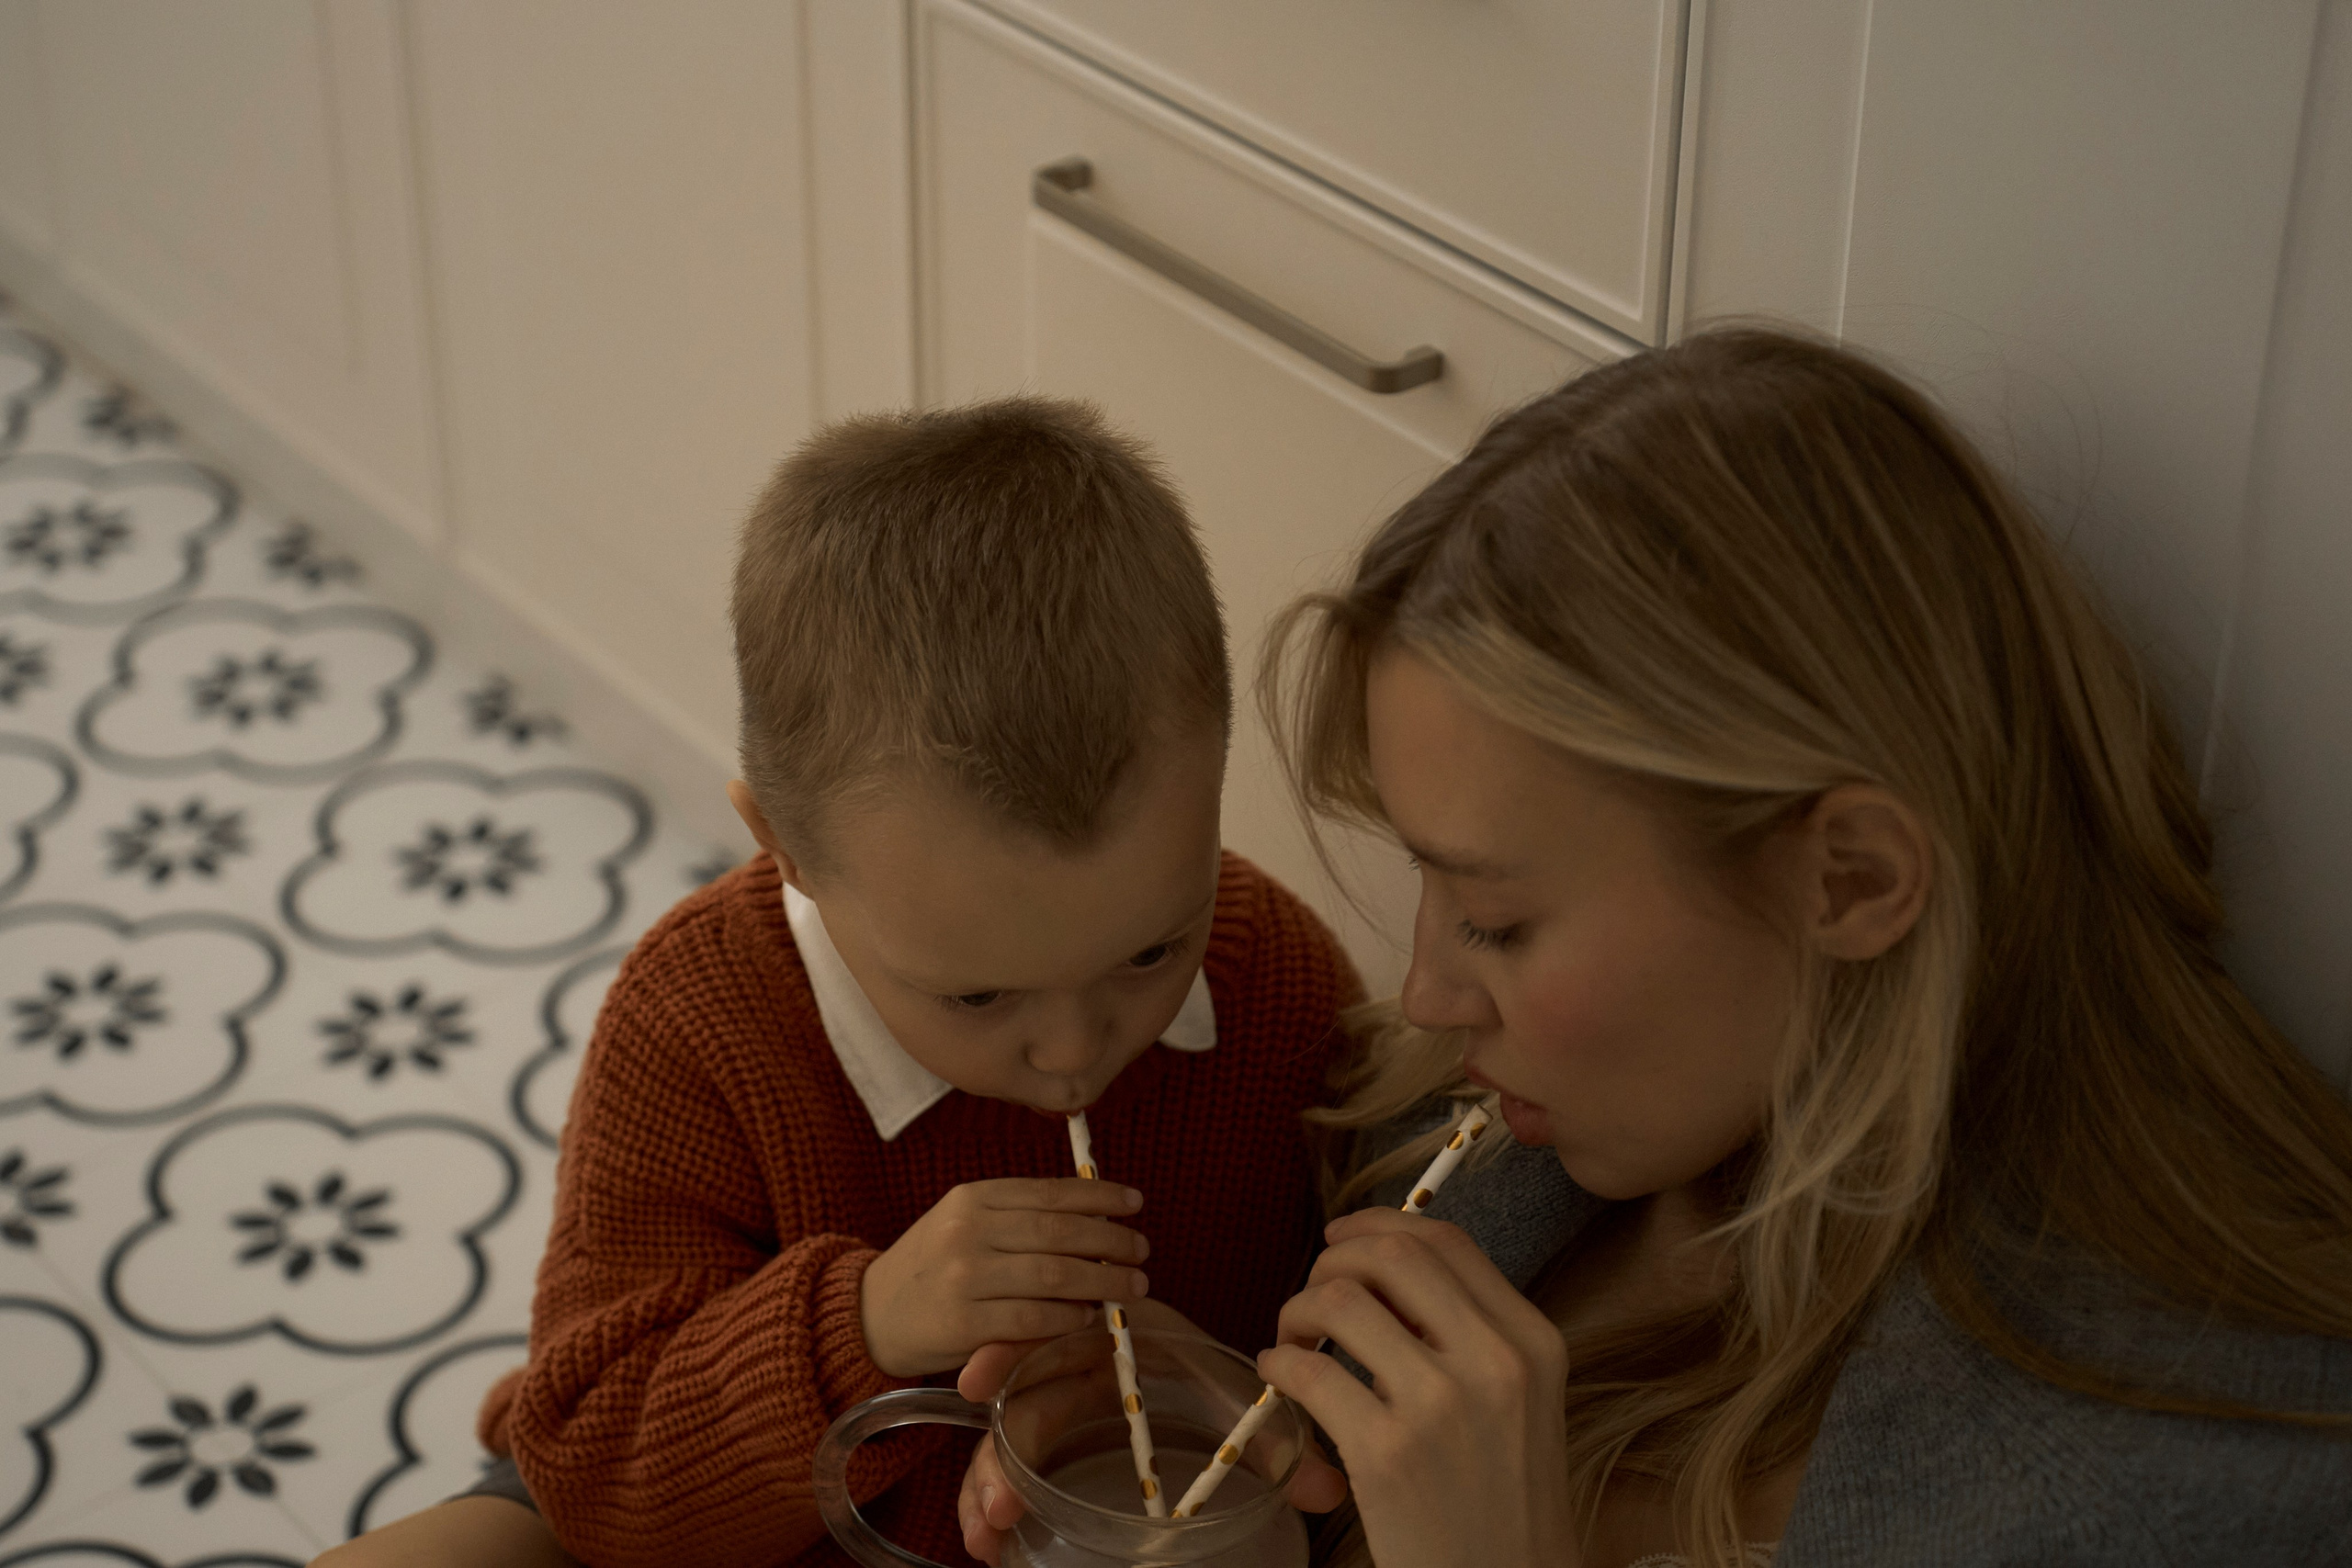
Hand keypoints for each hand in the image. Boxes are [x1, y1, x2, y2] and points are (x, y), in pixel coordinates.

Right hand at [860, 1178, 1150, 1378]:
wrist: (871, 1313)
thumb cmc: (934, 1267)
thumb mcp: (967, 1224)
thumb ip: (1019, 1218)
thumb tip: (1098, 1218)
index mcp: (974, 1196)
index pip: (1050, 1191)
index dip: (1100, 1195)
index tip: (1134, 1202)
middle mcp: (969, 1229)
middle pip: (1059, 1231)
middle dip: (1111, 1241)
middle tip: (1142, 1251)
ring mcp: (964, 1275)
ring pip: (1053, 1274)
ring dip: (1102, 1281)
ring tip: (1131, 1287)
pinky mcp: (962, 1322)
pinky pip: (1031, 1318)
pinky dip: (1068, 1317)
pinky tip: (1088, 1316)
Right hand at [955, 1299, 1347, 1565]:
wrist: (1204, 1381)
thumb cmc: (1215, 1378)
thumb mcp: (1238, 1401)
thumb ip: (1280, 1445)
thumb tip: (1330, 1492)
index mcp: (1113, 1340)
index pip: (1052, 1335)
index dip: (1008, 1353)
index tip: (979, 1379)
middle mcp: (1073, 1372)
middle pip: (1020, 1407)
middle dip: (999, 1455)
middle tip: (995, 1508)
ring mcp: (1057, 1413)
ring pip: (1006, 1446)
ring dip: (987, 1487)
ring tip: (985, 1537)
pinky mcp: (1049, 1449)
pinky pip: (1010, 1470)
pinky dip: (992, 1500)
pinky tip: (989, 1542)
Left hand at [1257, 1209, 1576, 1567]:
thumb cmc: (1502, 1502)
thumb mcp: (1519, 1402)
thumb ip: (1469, 1335)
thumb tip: (1379, 1275)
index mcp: (1532, 1341)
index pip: (1446, 1240)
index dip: (1379, 1225)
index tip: (1341, 1240)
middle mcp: (1495, 1361)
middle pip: (1392, 1254)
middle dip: (1333, 1261)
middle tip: (1313, 1298)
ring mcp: (1441, 1405)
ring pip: (1341, 1300)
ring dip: (1297, 1311)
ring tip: (1293, 1344)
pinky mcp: (1388, 1454)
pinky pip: (1307, 1372)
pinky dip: (1278, 1365)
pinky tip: (1280, 1383)